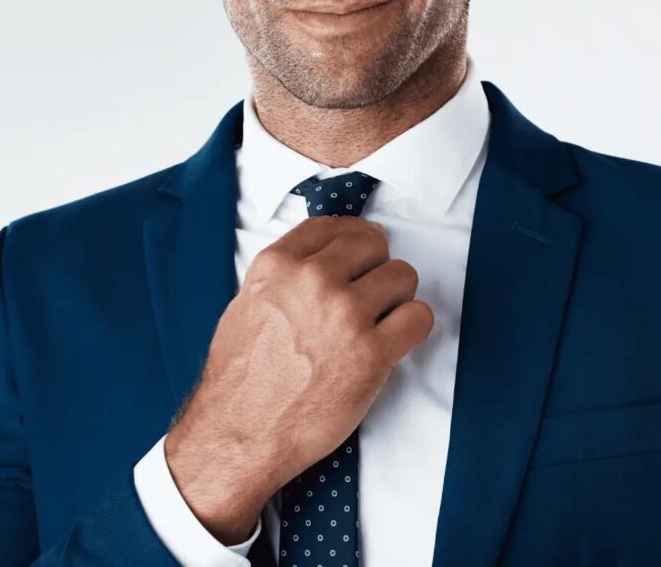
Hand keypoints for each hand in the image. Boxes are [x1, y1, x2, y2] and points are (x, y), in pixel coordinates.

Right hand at [164, 214, 433, 543]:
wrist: (241, 434)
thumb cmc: (241, 377)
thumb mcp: (247, 303)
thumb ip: (285, 274)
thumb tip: (322, 258)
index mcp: (279, 264)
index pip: (334, 226)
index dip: (353, 237)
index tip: (360, 250)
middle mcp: (313, 279)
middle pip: (373, 244)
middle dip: (375, 267)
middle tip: (369, 293)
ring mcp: (345, 313)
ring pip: (402, 275)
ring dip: (396, 297)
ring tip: (379, 320)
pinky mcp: (372, 352)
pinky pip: (419, 317)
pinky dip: (412, 327)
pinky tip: (394, 340)